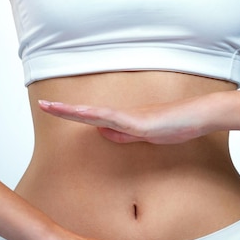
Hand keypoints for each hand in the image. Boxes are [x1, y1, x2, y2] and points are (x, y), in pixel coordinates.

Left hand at [37, 95, 215, 143]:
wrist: (198, 116)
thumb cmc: (175, 124)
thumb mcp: (143, 134)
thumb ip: (123, 134)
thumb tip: (101, 133)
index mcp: (122, 120)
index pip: (90, 117)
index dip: (70, 114)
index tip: (51, 109)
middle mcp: (122, 115)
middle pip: (87, 112)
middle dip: (64, 110)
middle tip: (41, 104)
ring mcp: (131, 118)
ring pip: (97, 113)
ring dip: (74, 111)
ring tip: (53, 108)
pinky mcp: (142, 123)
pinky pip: (117, 120)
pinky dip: (99, 118)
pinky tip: (86, 116)